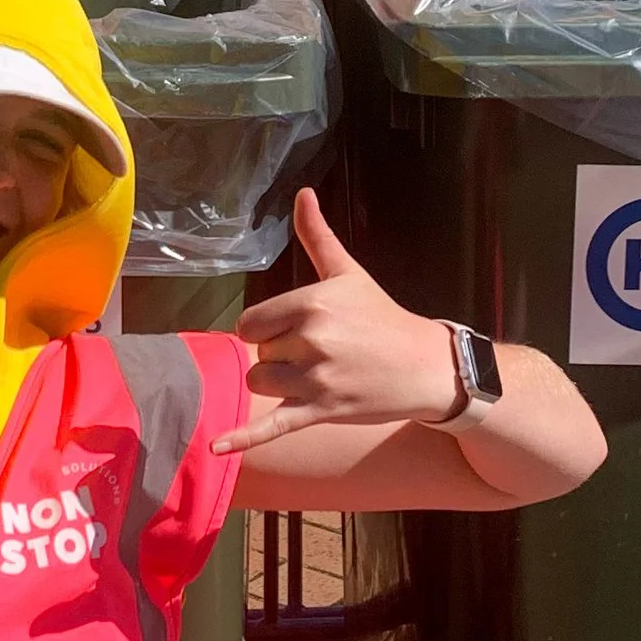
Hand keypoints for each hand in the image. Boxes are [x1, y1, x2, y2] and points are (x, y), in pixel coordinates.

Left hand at [213, 190, 460, 456]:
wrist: (426, 367)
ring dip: (278, 383)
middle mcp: (312, 340)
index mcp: (313, 303)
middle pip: (257, 352)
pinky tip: (214, 447)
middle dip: (279, 354)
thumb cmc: (382, 317)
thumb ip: (318, 236)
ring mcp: (317, 379)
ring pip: (261, 383)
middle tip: (319, 352)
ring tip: (314, 376)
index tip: (295, 329)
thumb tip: (302, 193)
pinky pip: (272, 426)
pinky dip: (243, 439)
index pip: (251, 322)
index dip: (266, 328)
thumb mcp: (348, 274)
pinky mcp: (321, 412)